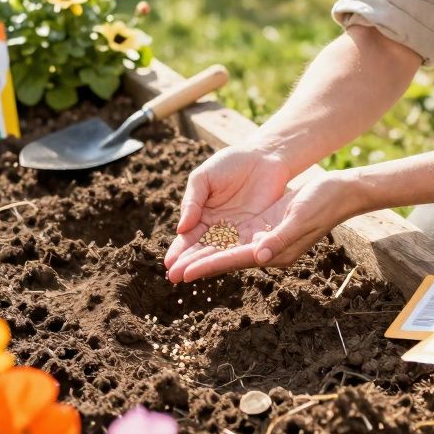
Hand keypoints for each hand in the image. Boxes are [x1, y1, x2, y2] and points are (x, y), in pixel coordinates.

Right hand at [163, 144, 294, 281]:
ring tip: (192, 277)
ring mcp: (236, 232)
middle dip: (188, 263)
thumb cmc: (230, 163)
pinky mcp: (256, 232)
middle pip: (201, 249)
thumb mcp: (204, 177)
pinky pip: (242, 247)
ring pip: (219, 252)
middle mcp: (217, 228)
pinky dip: (232, 257)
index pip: (187, 238)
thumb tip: (180, 228)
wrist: (264, 156)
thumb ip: (192, 200)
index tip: (168, 263)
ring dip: (206, 265)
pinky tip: (222, 267)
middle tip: (175, 277)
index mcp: (201, 215)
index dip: (178, 251)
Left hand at [165, 171, 362, 282]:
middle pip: (225, 258)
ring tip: (179, 261)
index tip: (184, 273)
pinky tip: (202, 239)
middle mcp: (267, 250)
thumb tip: (258, 257)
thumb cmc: (323, 203)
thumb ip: (279, 239)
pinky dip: (217, 239)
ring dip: (203, 254)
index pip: (233, 260)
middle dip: (198, 265)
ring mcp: (266, 239)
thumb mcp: (299, 219)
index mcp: (274, 252)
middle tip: (170, 273)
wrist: (339, 191)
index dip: (207, 266)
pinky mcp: (266, 227)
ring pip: (227, 248)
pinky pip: (236, 237)